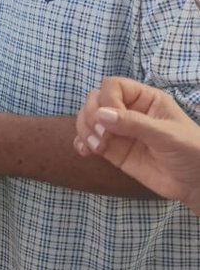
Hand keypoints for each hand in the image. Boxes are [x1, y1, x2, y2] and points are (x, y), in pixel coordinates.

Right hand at [74, 77, 199, 213]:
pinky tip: (86, 152)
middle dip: (92, 116)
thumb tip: (101, 115)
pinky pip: (89, 141)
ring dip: (85, 130)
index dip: (107, 99)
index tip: (111, 120)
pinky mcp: (113, 150)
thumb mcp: (166, 134)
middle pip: (95, 100)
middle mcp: (128, 111)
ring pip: (88, 119)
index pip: (113, 86)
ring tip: (96, 147)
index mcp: (145, 99)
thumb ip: (135, 123)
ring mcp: (119, 131)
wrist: (195, 184)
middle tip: (102, 136)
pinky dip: (81, 144)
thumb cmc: (191, 151)